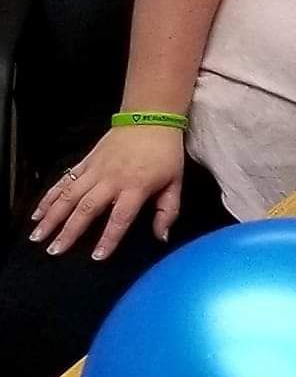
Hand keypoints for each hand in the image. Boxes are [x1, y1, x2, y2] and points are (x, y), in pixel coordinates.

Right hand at [28, 125, 186, 259]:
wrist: (150, 119)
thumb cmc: (165, 153)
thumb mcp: (175, 183)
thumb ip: (168, 211)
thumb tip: (161, 237)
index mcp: (135, 187)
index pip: (120, 218)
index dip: (108, 238)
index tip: (96, 256)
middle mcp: (111, 180)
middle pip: (86, 208)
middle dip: (69, 231)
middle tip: (55, 250)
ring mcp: (95, 170)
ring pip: (69, 195)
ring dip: (52, 216)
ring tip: (38, 235)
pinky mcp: (85, 162)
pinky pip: (65, 181)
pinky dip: (50, 197)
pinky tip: (38, 212)